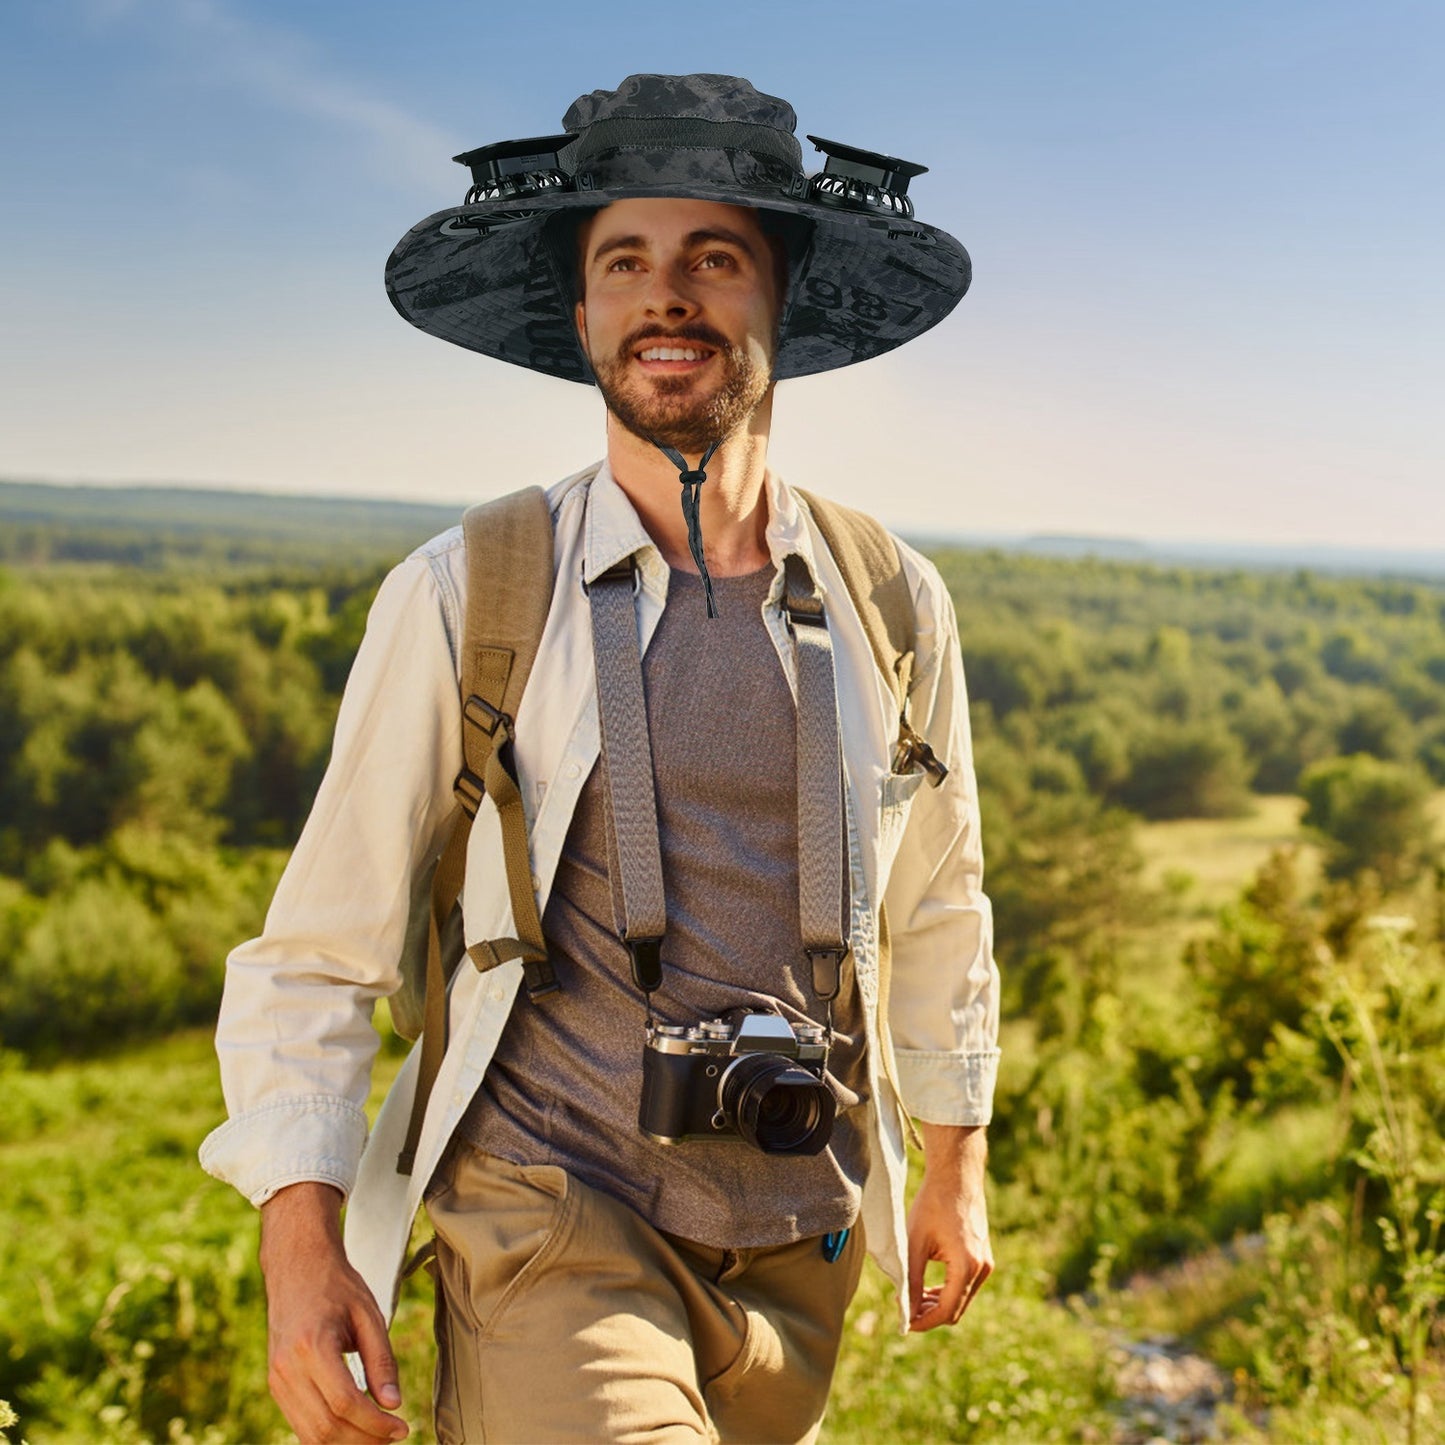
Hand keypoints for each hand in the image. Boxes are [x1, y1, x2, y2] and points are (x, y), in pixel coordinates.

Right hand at [260, 1182, 408, 1442]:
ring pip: (310, 1434)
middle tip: (394, 1436)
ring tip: (378, 1438)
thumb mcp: (368, 1314)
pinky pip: (300, 1425)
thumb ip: (381, 1360)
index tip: (402, 1426)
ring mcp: (277, 1380)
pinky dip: (327, 1437)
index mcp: (312, 1346)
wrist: (296, 1266)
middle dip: (364, 1440)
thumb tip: (393, 1404)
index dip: (375, 1423)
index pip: (344, 1403)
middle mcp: (288, 1368)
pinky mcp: (276, 1385)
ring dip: (346, 1444)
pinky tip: (355, 1431)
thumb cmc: (336, 1286)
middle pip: (326, 1427)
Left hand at [906, 1124, 992, 1331]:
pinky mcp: (985, 1257)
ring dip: (940, 1304)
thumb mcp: (916, 1242)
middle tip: (906, 1313)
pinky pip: (967, 1285)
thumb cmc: (933, 1204)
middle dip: (931, 1315)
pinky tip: (929, 1289)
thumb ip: (912, 1280)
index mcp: (967, 1266)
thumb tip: (906, 1310)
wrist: (957, 1177)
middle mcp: (982, 1268)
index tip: (905, 1325)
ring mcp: (986, 1263)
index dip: (924, 1321)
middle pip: (957, 1309)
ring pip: (962, 1299)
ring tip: (914, 1301)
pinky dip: (949, 1291)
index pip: (947, 1310)